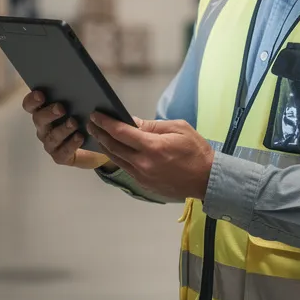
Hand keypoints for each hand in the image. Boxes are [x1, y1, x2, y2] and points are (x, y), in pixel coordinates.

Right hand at [22, 90, 110, 169]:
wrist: (95, 143)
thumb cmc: (84, 119)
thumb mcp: (80, 104)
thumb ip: (75, 94)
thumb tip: (81, 79)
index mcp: (43, 112)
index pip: (30, 105)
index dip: (32, 100)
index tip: (40, 94)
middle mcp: (43, 128)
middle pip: (38, 119)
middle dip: (48, 113)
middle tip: (61, 108)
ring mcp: (50, 143)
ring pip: (52, 136)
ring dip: (63, 129)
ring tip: (74, 122)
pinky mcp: (59, 156)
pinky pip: (63, 151)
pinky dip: (72, 144)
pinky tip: (80, 137)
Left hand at [86, 113, 214, 199]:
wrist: (208, 180)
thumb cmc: (197, 151)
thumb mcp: (178, 129)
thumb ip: (152, 126)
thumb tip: (131, 121)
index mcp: (153, 147)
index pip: (121, 132)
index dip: (105, 122)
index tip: (96, 115)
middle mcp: (144, 163)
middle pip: (113, 146)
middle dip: (100, 133)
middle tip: (91, 123)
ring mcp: (143, 176)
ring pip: (116, 159)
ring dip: (105, 146)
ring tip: (98, 135)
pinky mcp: (144, 185)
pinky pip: (126, 168)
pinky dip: (118, 157)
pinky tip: (114, 149)